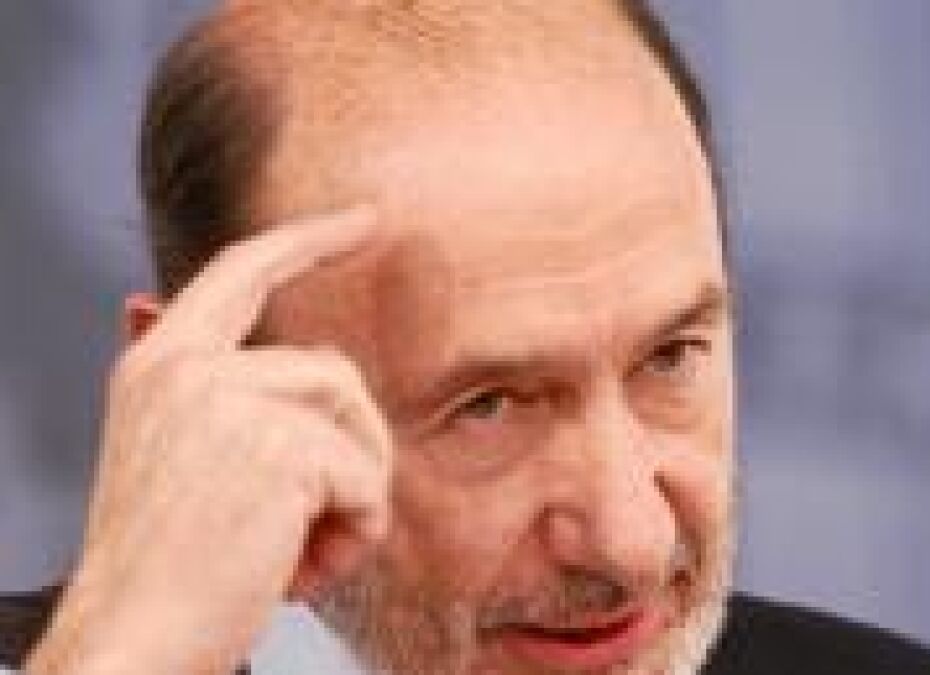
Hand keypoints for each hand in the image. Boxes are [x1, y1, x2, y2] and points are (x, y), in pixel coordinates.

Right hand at [26, 207, 394, 674]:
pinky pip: (366, 475)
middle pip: (332, 371)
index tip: (367, 217)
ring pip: (355, 421)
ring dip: (353, 496)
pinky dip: (359, 528)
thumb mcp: (170, 456)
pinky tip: (308, 568)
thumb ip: (195, 387)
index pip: (242, 270)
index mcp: (158, 365)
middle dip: (354, 447)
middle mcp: (187, 368)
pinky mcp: (274, 447)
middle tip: (323, 525)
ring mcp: (229, 401)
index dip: (309, 238)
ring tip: (307, 553)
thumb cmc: (165, 567)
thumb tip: (141, 299)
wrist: (132, 643)